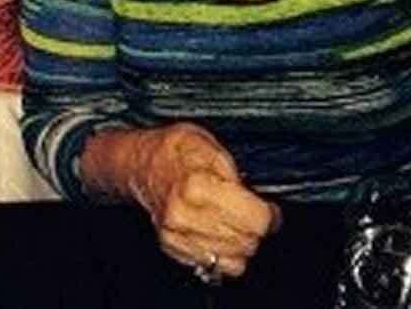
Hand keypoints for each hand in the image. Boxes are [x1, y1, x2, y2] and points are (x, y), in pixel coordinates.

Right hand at [124, 123, 280, 279]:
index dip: (269, 214)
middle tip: (250, 212)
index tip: (269, 209)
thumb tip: (258, 200)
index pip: (256, 220)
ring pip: (234, 261)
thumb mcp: (211, 145)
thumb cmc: (174, 150)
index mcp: (198, 186)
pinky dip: (221, 252)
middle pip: (247, 242)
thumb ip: (237, 174)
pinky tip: (217, 231)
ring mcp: (177, 234)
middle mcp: (185, 215)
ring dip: (240, 244)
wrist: (140, 163)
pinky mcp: (172, 246)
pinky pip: (213, 265)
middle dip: (255, 229)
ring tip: (234, 222)